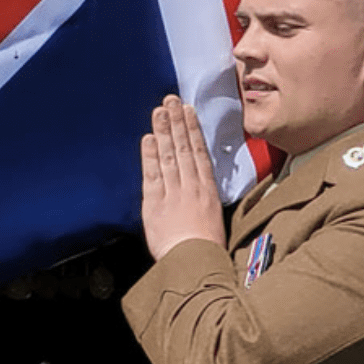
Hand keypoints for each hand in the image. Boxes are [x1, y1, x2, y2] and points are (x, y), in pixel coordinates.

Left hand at [140, 95, 225, 260]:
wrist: (195, 263)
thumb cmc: (206, 250)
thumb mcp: (215, 221)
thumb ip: (206, 202)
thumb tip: (202, 189)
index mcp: (208, 191)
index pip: (199, 153)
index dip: (193, 130)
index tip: (189, 113)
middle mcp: (191, 187)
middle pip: (184, 148)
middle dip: (177, 122)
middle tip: (171, 100)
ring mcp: (174, 193)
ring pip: (169, 156)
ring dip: (164, 131)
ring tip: (160, 110)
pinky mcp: (156, 203)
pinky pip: (153, 174)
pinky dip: (151, 155)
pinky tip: (149, 139)